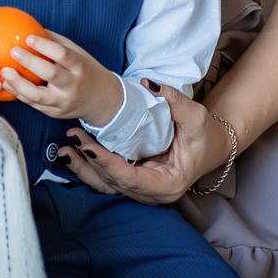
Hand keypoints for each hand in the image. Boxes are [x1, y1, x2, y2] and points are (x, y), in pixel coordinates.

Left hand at [2, 30, 123, 126]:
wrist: (102, 100)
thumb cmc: (85, 71)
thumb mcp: (78, 54)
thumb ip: (56, 42)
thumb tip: (30, 27)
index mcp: (80, 67)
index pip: (62, 54)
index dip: (44, 45)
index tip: (28, 37)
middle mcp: (73, 86)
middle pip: (50, 74)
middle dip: (29, 62)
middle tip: (13, 51)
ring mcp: (64, 102)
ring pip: (38, 96)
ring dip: (18, 83)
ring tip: (4, 72)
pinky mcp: (55, 113)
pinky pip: (34, 105)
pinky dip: (19, 94)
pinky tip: (7, 84)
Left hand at [57, 82, 229, 204]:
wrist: (211, 144)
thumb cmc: (204, 133)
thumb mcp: (195, 115)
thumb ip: (173, 100)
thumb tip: (149, 84)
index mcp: (169, 184)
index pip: (131, 180)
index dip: (107, 165)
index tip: (88, 148)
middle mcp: (154, 193)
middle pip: (115, 183)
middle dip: (91, 162)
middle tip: (73, 137)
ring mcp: (143, 190)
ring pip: (107, 185)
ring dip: (85, 168)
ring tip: (65, 148)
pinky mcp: (134, 181)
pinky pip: (108, 179)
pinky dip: (90, 168)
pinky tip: (72, 153)